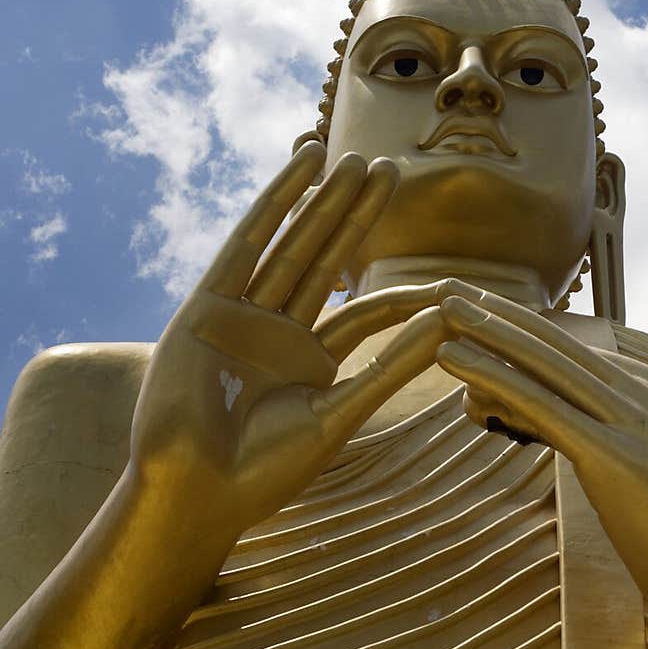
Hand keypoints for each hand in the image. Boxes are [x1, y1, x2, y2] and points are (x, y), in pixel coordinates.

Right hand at [129, 143, 449, 540]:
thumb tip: (446, 324)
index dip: (401, 294)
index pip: (363, 315)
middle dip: (356, 216)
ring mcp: (242, 316)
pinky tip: (303, 167)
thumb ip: (389, 369)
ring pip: (292, 246)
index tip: (448, 279)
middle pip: (326, 262)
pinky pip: (247, 243)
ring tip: (356, 158)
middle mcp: (277, 334)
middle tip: (391, 167)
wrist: (197, 490)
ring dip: (322, 201)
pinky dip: (275, 202)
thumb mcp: (337, 414)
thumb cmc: (265, 470)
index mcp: (310, 366)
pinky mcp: (208, 304)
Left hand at [436, 291, 647, 648]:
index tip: (484, 313)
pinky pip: (542, 406)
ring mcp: (639, 424)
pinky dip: (493, 377)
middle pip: (565, 347)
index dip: (529, 335)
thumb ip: (604, 443)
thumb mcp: (644, 479)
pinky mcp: (617, 457)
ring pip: (550, 366)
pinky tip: (454, 358)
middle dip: (505, 314)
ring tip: (443, 305)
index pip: (587, 356)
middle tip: (453, 285)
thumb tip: (545, 426)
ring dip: (491, 331)